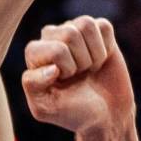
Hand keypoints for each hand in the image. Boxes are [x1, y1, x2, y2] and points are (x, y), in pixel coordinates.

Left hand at [21, 17, 135, 135]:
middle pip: (70, 33)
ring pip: (86, 24)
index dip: (67, 68)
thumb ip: (34, 85)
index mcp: (34, 54)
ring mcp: (75, 32)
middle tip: (79, 75)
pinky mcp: (97, 33)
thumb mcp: (45, 108)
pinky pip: (103, 26)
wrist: (105, 116)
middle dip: (81, 60)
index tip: (66, 81)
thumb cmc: (73, 112)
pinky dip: (107, 46)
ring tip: (89, 67)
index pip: (55, 48)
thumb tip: (51, 66)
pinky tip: (100, 59)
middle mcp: (51, 38)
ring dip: (94, 53)